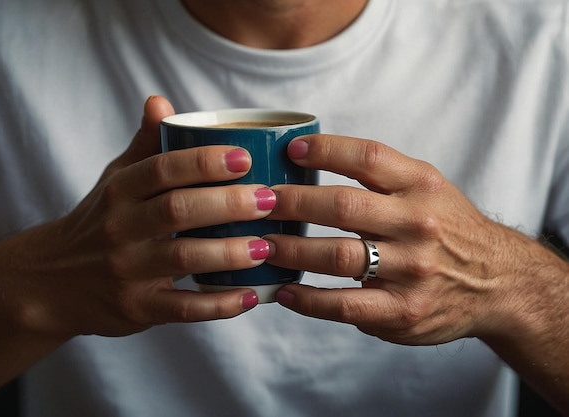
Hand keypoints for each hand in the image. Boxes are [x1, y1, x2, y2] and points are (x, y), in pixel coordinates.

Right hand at [12, 96, 274, 337]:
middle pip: (178, 210)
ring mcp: (127, 271)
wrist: (52, 282)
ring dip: (230, 253)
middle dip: (229, 204)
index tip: (245, 157)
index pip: (162, 168)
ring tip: (267, 245)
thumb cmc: (100, 221)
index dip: (204, 161)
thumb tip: (159, 100)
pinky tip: (250, 296)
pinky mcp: (137, 308)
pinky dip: (219, 305)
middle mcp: (120, 229)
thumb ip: (143, 145)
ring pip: (183, 258)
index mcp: (119, 191)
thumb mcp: (115, 180)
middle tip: (269, 200)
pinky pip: (183, 308)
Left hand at [265, 134, 559, 345]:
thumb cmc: (447, 228)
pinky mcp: (403, 311)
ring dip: (289, 250)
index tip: (290, 150)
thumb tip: (307, 159)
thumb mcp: (427, 188)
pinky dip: (307, 299)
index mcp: (420, 186)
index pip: (367, 157)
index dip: (324, 150)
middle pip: (342, 205)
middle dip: (291, 202)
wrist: (497, 282)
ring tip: (259, 246)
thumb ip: (380, 175)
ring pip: (337, 256)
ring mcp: (411, 270)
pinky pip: (344, 304)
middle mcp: (417, 223)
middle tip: (258, 202)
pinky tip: (284, 292)